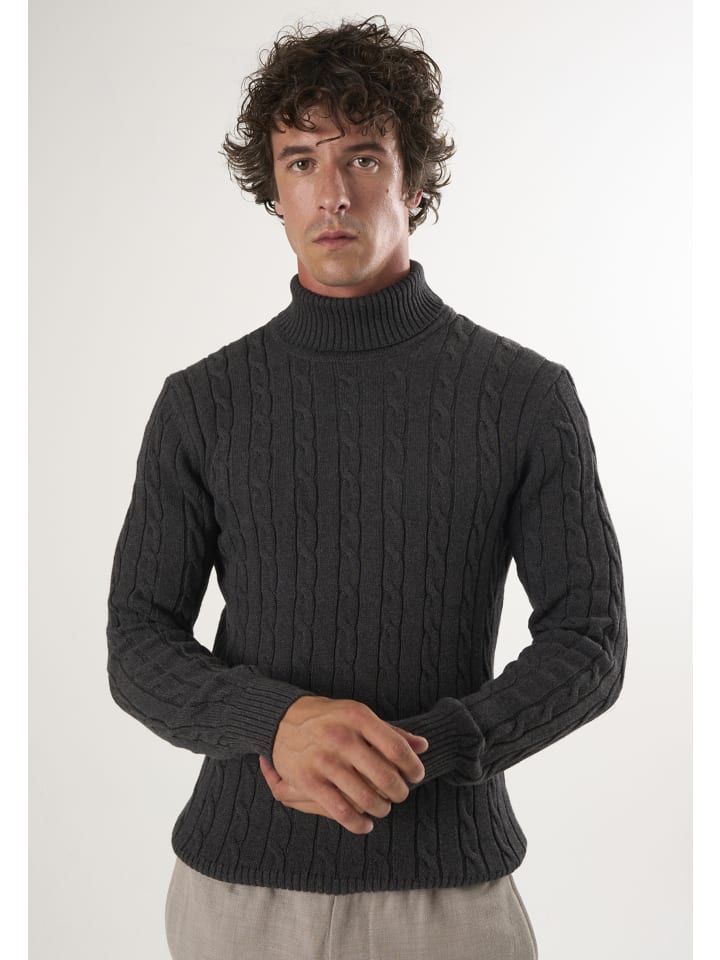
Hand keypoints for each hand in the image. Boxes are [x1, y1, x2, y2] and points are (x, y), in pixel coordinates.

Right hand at [267, 696, 427, 833]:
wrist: (282, 719)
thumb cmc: (329, 718)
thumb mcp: (358, 715)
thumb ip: (391, 731)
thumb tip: (423, 746)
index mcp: (357, 717)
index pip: (397, 748)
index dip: (412, 767)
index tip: (416, 775)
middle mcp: (341, 737)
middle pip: (385, 776)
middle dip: (399, 792)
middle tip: (400, 794)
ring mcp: (324, 760)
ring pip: (366, 798)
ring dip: (381, 808)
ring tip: (382, 806)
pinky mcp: (308, 781)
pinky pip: (341, 812)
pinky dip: (359, 823)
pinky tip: (366, 823)